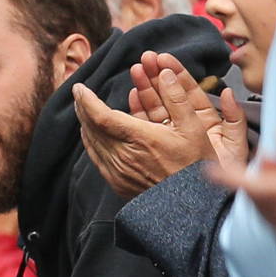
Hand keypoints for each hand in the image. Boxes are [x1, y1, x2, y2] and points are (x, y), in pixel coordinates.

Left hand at [74, 81, 202, 199]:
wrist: (188, 204)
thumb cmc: (196, 165)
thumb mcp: (195, 128)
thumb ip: (178, 98)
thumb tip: (166, 73)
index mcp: (140, 139)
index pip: (102, 116)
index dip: (87, 101)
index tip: (80, 87)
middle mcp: (123, 156)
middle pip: (92, 128)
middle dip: (83, 108)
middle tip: (79, 93)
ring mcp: (117, 170)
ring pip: (92, 142)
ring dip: (85, 123)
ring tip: (83, 108)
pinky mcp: (116, 181)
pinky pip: (96, 156)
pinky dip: (90, 140)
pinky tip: (90, 132)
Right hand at [123, 54, 245, 175]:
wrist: (206, 200)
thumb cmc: (224, 173)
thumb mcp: (235, 143)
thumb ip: (233, 117)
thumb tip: (230, 92)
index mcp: (204, 122)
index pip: (188, 93)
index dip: (178, 74)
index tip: (164, 59)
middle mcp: (185, 127)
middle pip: (167, 97)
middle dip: (156, 75)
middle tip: (145, 58)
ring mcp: (167, 137)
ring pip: (153, 108)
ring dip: (144, 88)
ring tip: (136, 71)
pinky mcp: (153, 147)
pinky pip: (143, 126)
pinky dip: (137, 111)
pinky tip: (131, 96)